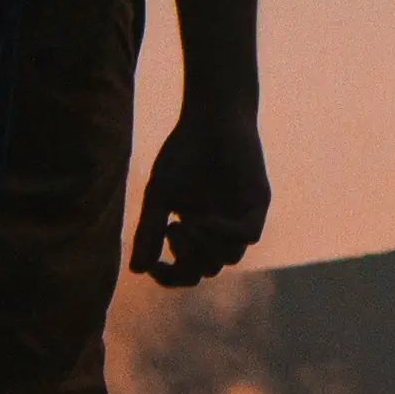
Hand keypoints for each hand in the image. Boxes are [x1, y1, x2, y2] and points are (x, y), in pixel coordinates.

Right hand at [132, 109, 266, 286]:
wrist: (210, 116)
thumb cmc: (183, 151)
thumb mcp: (159, 195)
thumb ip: (149, 231)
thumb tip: (136, 271)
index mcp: (196, 229)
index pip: (186, 270)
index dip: (169, 277)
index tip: (152, 267)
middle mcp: (220, 227)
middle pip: (207, 269)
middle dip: (185, 260)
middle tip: (172, 229)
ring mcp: (240, 215)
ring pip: (230, 258)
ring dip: (204, 248)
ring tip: (187, 223)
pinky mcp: (258, 203)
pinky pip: (248, 235)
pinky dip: (224, 233)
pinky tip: (204, 219)